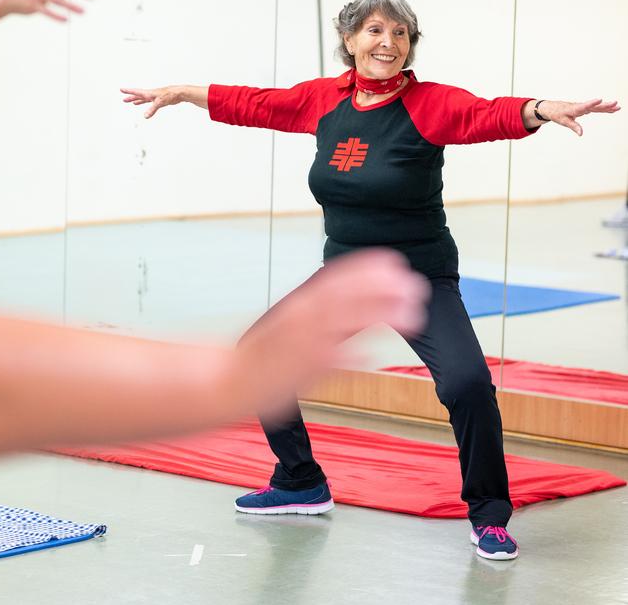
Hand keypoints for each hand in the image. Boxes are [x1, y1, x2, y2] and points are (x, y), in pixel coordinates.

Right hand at [120, 86, 185, 118]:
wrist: (179, 93)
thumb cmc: (170, 95)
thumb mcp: (160, 102)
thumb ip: (152, 109)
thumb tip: (145, 117)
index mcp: (149, 93)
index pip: (136, 92)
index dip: (128, 91)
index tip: (121, 89)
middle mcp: (150, 94)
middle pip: (138, 95)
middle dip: (130, 97)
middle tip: (123, 99)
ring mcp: (154, 97)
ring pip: (142, 98)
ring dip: (136, 100)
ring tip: (130, 102)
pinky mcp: (158, 100)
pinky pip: (148, 101)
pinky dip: (143, 103)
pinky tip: (141, 104)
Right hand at [235, 250, 428, 409]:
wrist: (230, 381)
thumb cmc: (262, 353)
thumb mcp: (288, 319)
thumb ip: (318, 309)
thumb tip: (352, 299)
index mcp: (298, 303)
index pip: (335, 278)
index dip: (366, 268)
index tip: (393, 262)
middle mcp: (302, 318)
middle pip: (346, 296)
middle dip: (382, 288)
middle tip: (412, 285)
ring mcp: (305, 343)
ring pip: (346, 323)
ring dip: (379, 315)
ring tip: (412, 314)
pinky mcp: (306, 371)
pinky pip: (337, 360)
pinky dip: (357, 354)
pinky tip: (377, 355)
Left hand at [536, 98, 619, 135]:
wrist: (552, 108)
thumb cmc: (557, 114)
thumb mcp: (564, 122)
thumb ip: (573, 127)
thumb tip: (581, 134)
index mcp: (575, 109)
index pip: (584, 106)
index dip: (592, 103)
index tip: (600, 99)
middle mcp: (581, 106)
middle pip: (594, 106)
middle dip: (605, 105)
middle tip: (616, 103)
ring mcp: (584, 107)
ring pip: (597, 107)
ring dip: (607, 107)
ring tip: (618, 107)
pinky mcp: (584, 108)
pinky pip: (595, 108)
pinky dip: (603, 109)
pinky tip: (611, 110)